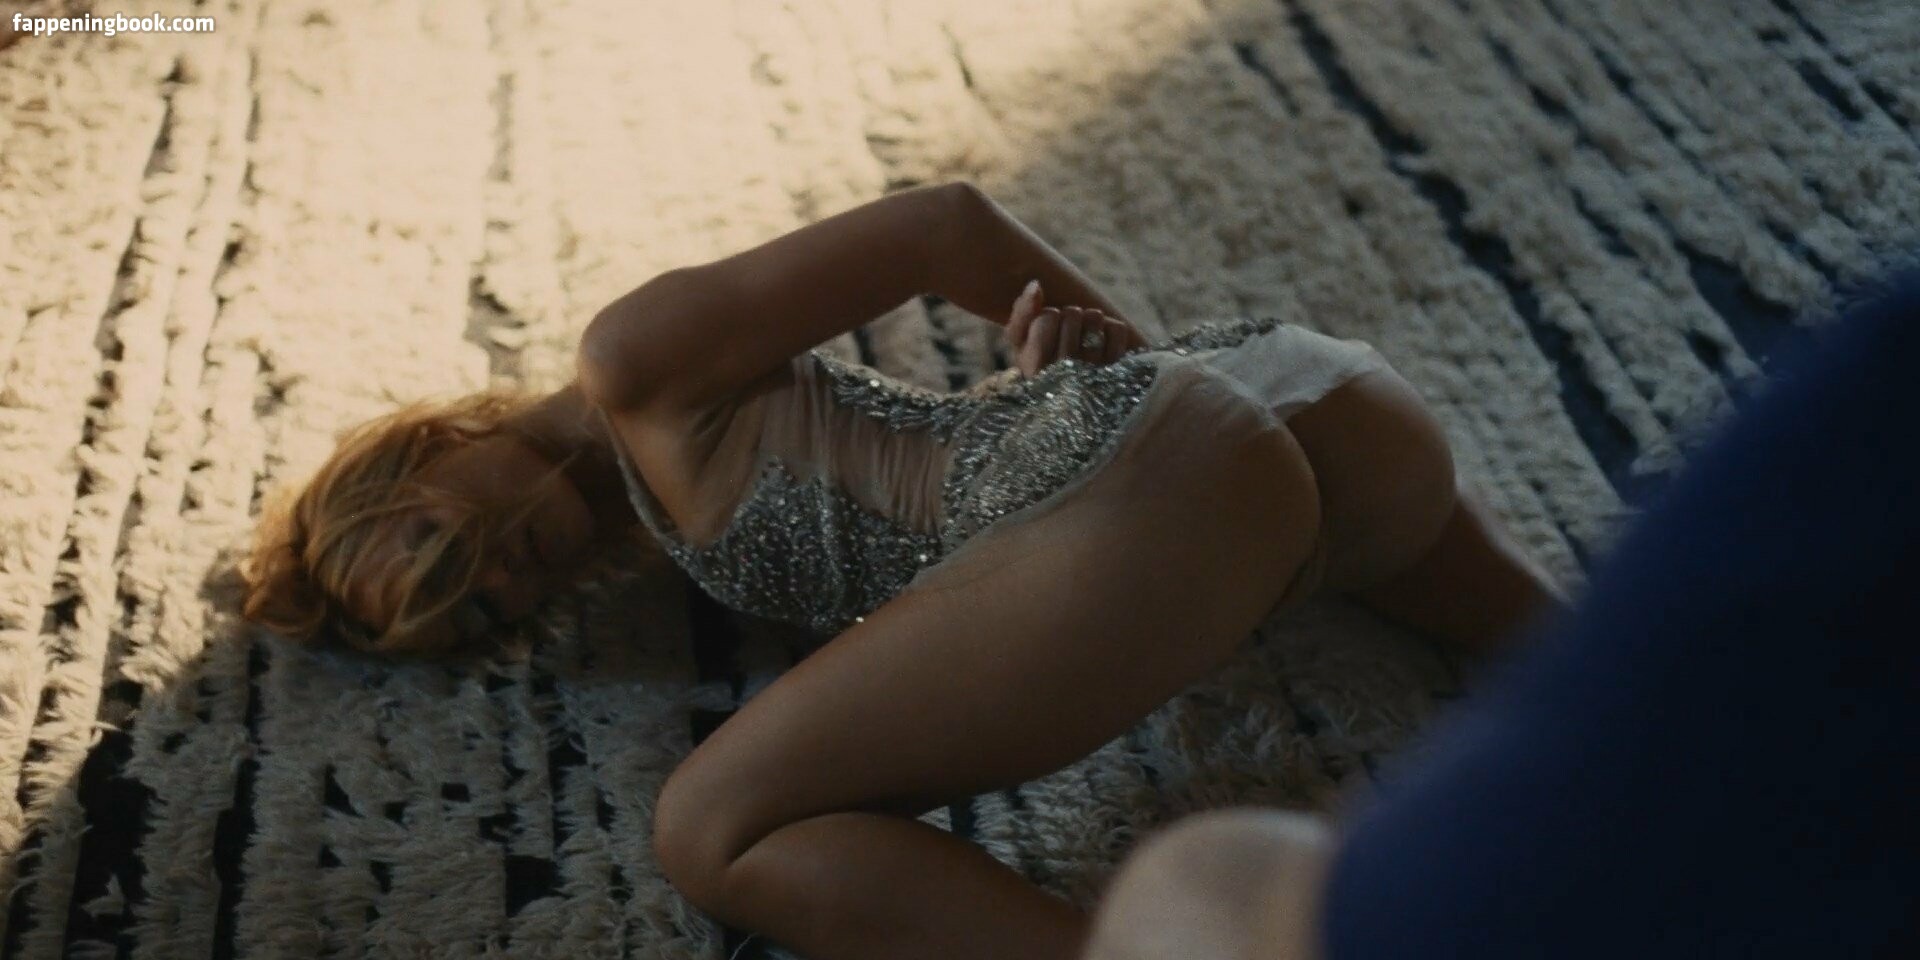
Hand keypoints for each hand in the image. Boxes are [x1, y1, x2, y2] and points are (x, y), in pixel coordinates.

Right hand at [1004, 280, 1148, 376]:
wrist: (1075, 404)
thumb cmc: (1042, 363)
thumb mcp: (1021, 342)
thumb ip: (1022, 313)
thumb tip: (1036, 285)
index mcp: (1034, 369)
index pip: (1047, 317)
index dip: (1049, 315)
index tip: (1049, 329)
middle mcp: (1064, 376)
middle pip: (1072, 314)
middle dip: (1070, 316)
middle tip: (1069, 331)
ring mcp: (1094, 375)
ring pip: (1095, 318)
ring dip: (1091, 319)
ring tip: (1086, 335)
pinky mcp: (1118, 373)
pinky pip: (1117, 328)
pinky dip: (1112, 328)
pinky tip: (1104, 342)